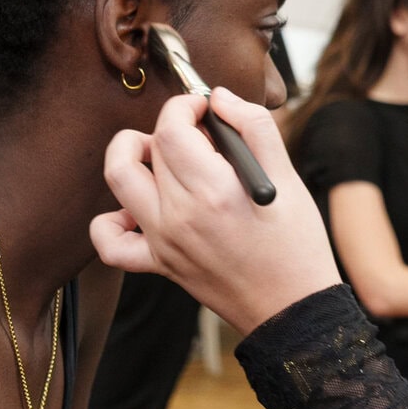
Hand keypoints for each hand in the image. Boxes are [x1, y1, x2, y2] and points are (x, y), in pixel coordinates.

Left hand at [92, 90, 341, 334]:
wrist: (292, 310)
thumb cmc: (297, 246)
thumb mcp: (289, 179)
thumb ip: (255, 127)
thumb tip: (221, 98)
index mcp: (213, 191)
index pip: (171, 126)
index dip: (184, 105)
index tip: (203, 108)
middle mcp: (179, 215)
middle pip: (150, 147)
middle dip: (171, 128)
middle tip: (200, 137)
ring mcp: (163, 242)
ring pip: (118, 180)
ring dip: (131, 155)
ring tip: (162, 159)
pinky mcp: (159, 265)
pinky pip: (110, 243)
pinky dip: (111, 221)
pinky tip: (137, 210)